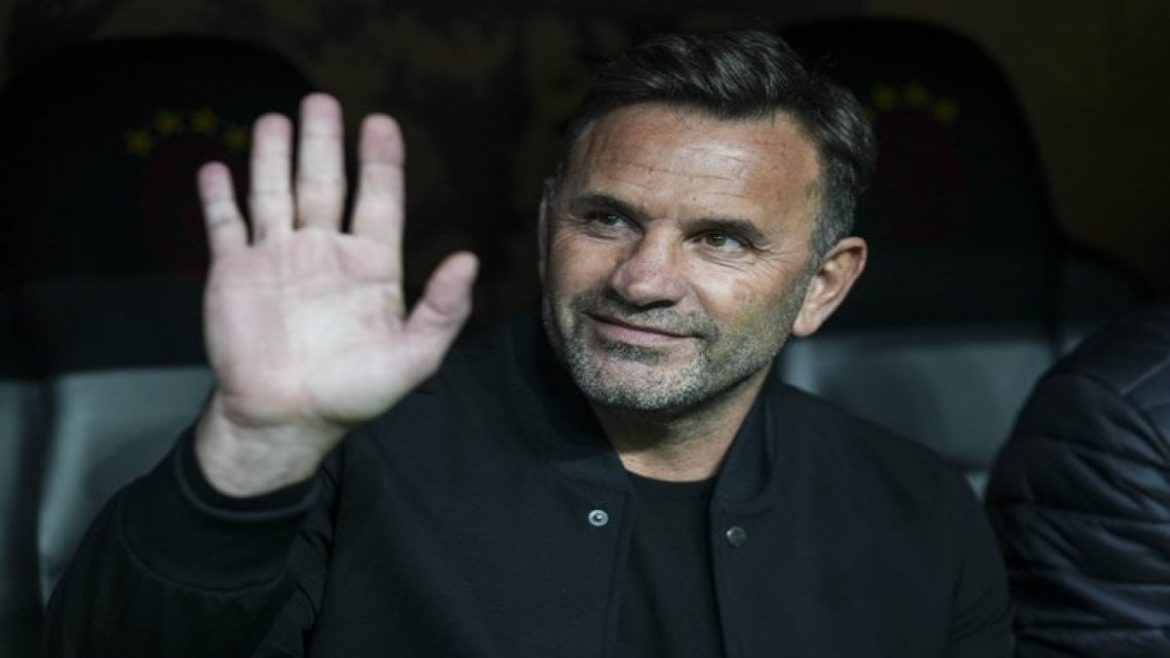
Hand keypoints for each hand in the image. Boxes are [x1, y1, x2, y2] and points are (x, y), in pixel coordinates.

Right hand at [193, 94, 476, 494]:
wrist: (284, 419)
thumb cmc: (353, 392)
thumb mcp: (412, 357)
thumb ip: (442, 310)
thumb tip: (468, 259)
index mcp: (371, 265)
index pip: (380, 199)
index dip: (380, 161)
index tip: (380, 122)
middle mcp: (325, 251)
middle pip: (325, 183)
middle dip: (323, 143)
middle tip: (320, 101)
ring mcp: (277, 258)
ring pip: (275, 193)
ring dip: (273, 156)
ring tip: (274, 119)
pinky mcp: (234, 272)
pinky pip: (225, 225)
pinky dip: (219, 197)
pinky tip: (217, 168)